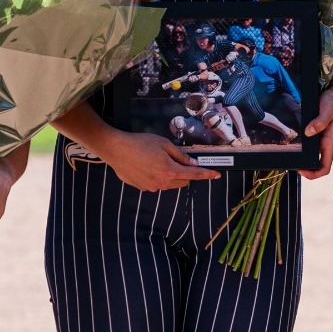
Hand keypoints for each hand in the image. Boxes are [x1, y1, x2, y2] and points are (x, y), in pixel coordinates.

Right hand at [99, 130, 219, 191]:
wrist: (115, 149)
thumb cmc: (140, 143)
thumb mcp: (164, 144)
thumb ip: (180, 155)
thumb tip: (191, 163)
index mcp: (170, 171)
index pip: (194, 175)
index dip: (207, 174)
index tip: (217, 175)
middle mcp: (162, 183)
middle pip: (183, 181)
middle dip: (185, 172)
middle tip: (177, 159)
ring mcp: (151, 187)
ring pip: (169, 184)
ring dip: (170, 175)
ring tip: (157, 160)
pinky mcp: (141, 187)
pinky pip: (156, 183)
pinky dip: (157, 176)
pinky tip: (146, 165)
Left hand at [299, 86, 332, 179]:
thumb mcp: (328, 110)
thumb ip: (320, 121)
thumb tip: (309, 132)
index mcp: (329, 142)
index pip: (324, 167)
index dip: (314, 174)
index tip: (301, 170)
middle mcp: (324, 143)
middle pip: (316, 165)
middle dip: (305, 169)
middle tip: (292, 164)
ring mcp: (320, 139)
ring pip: (311, 156)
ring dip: (302, 159)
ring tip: (290, 155)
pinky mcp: (315, 132)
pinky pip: (308, 145)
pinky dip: (301, 148)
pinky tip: (292, 143)